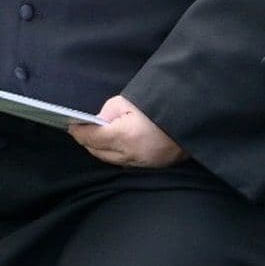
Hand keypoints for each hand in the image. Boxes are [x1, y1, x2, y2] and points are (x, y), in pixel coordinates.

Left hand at [69, 95, 185, 167]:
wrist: (193, 115)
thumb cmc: (162, 102)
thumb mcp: (131, 100)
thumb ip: (109, 111)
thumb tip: (98, 121)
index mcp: (125, 136)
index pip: (91, 139)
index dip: (79, 132)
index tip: (72, 126)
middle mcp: (132, 154)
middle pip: (99, 153)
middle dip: (88, 142)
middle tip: (81, 131)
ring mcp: (144, 162)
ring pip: (113, 161)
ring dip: (102, 151)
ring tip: (96, 138)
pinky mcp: (154, 164)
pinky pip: (128, 163)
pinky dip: (117, 156)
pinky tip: (115, 146)